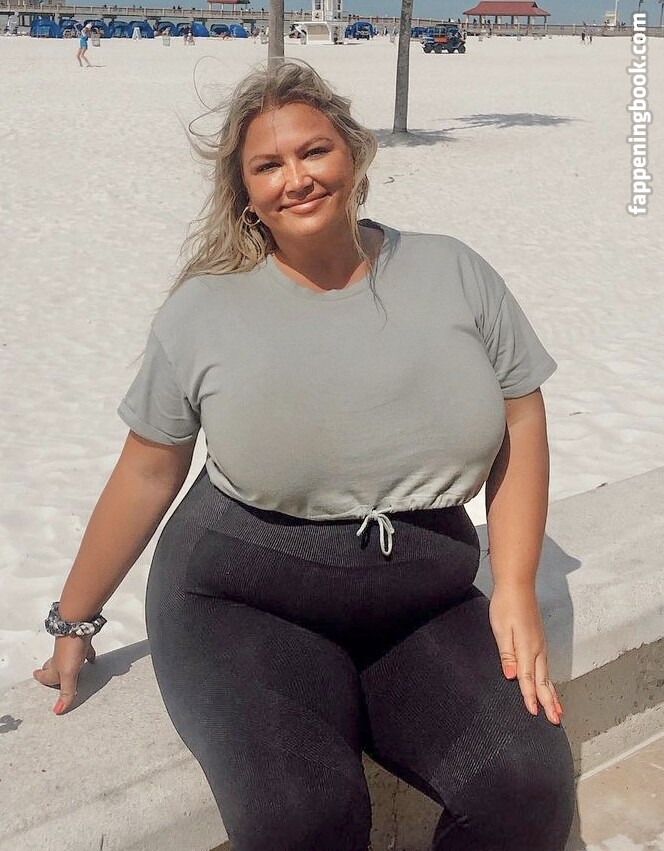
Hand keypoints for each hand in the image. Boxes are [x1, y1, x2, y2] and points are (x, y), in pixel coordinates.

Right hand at [33, 635, 95, 714]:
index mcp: (55, 668)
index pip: (45, 676)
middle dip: (50, 670)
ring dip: (68, 664)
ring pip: (68, 658)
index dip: (42, 678)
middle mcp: (61, 658)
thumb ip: (66, 693)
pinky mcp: (82, 641)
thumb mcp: (69, 675)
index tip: (36, 676)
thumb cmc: (70, 650)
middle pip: (53, 666)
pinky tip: (92, 658)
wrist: (78, 625)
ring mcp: (71, 648)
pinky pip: (84, 650)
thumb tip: (58, 710)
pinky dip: (87, 655)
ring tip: (70, 669)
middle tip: (46, 673)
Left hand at [488, 585, 562, 724]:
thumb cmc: (506, 605)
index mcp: (526, 647)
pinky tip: (548, 685)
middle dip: (548, 702)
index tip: (534, 713)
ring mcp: (540, 645)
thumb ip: (507, 654)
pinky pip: (545, 666)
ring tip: (557, 710)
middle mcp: (537, 649)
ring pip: (546, 675)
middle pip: (542, 681)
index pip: (528, 678)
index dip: (529, 697)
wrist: (518, 585)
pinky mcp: (539, 641)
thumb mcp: (501, 629)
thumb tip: (512, 676)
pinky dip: (548, 680)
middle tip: (555, 721)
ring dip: (551, 693)